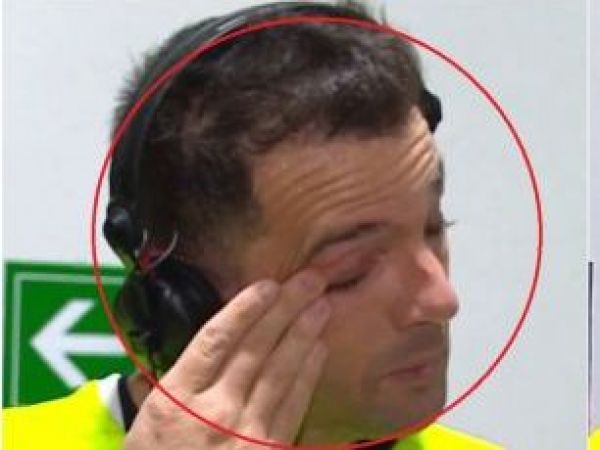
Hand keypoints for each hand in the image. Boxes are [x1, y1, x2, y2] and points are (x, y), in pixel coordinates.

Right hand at [124, 270, 330, 448]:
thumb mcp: (146, 426)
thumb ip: (168, 385)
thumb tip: (197, 351)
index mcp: (176, 400)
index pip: (215, 340)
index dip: (245, 308)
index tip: (267, 285)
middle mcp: (212, 412)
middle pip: (254, 348)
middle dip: (284, 310)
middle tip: (309, 280)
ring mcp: (245, 434)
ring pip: (279, 372)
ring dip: (303, 335)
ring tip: (321, 305)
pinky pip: (292, 406)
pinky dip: (307, 374)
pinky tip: (318, 350)